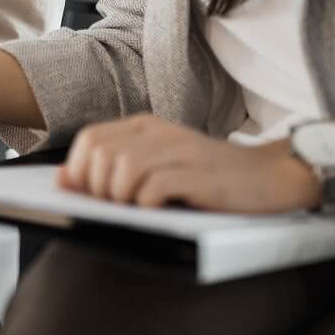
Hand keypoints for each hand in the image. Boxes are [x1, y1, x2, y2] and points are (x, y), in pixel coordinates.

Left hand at [60, 115, 316, 213]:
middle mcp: (160, 132)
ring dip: (121, 196)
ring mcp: (181, 150)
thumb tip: (63, 179)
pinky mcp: (200, 174)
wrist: (271, 176)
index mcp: (146, 126)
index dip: (80, 170)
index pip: (90, 139)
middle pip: (101, 153)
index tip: (90, 195)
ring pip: (124, 167)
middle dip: (98, 187)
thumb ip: (113, 167)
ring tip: (137, 208)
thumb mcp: (159, 165)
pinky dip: (147, 203)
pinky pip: (155, 186)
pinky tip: (158, 208)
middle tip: (117, 206)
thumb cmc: (210, 177)